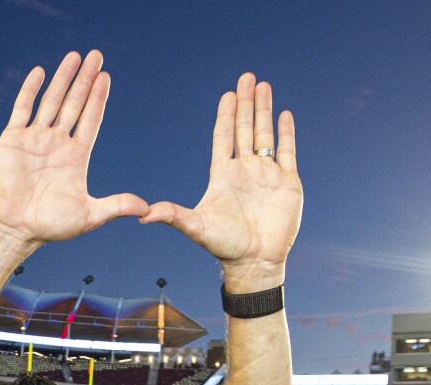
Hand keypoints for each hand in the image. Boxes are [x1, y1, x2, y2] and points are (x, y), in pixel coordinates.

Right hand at [0, 50, 147, 250]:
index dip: (98, 98)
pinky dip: (30, 90)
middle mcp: (57, 143)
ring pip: (51, 101)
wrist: (15, 229)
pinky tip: (40, 72)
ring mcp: (34, 139)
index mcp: (75, 156)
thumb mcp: (89, 215)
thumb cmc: (50, 225)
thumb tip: (147, 209)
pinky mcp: (13, 140)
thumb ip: (116, 205)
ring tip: (74, 57)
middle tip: (97, 57)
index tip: (106, 77)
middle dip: (85, 80)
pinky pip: (22, 109)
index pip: (90, 119)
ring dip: (63, 79)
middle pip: (74, 104)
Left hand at [141, 73, 302, 287]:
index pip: (223, 137)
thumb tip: (142, 215)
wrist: (254, 261)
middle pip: (245, 128)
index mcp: (222, 175)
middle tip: (247, 77)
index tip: (228, 94)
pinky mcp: (287, 182)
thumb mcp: (195, 227)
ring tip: (264, 86)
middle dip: (246, 103)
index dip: (226, 115)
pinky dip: (286, 132)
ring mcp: (266, 174)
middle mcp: (244, 170)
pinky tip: (285, 114)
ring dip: (264, 110)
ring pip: (265, 134)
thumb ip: (173, 216)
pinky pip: (287, 151)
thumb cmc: (223, 246)